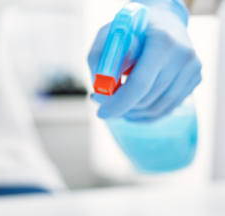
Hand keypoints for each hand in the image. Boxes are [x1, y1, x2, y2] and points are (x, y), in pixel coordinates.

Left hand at [88, 3, 201, 121]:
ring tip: (118, 104)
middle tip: (104, 103)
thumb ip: (99, 60)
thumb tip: (100, 91)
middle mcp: (182, 55)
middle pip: (146, 99)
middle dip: (121, 107)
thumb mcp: (109, 37)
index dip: (119, 103)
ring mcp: (192, 69)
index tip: (102, 112)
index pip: (140, 84)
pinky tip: (133, 107)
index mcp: (162, 41)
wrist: (163, 22)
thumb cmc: (133, 30)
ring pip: (156, 109)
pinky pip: (166, 109)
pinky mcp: (195, 79)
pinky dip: (146, 114)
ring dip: (132, 112)